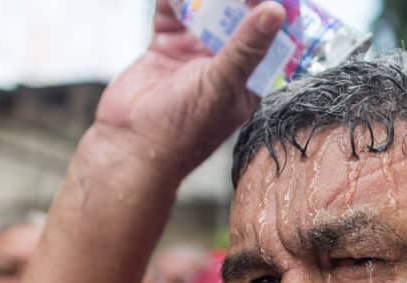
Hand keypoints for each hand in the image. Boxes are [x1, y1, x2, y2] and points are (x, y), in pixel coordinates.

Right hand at [91, 0, 284, 177]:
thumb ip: (247, 46)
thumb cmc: (183, 130)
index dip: (273, 9)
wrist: (131, 146)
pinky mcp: (165, 45)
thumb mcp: (222, 85)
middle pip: (238, 15)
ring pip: (206, 9)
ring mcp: (194, 52)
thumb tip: (276, 11)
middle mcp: (224, 62)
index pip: (270, 35)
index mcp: (249, 77)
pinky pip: (173, 12)